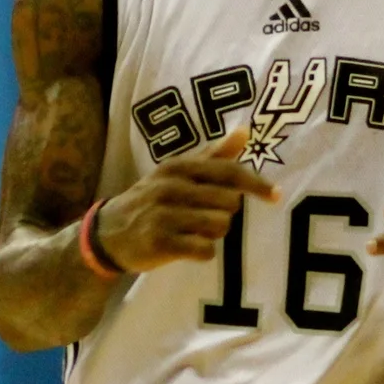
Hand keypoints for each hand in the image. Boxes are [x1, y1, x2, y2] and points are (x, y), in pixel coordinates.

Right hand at [95, 128, 277, 271]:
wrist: (107, 234)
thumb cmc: (151, 201)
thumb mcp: (176, 173)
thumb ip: (213, 155)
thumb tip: (245, 131)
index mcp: (177, 167)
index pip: (228, 172)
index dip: (256, 184)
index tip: (276, 196)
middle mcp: (169, 187)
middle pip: (229, 203)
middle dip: (225, 214)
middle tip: (203, 217)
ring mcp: (162, 215)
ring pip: (219, 226)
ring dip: (213, 234)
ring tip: (192, 232)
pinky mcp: (159, 242)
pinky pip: (204, 250)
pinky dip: (202, 252)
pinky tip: (186, 247)